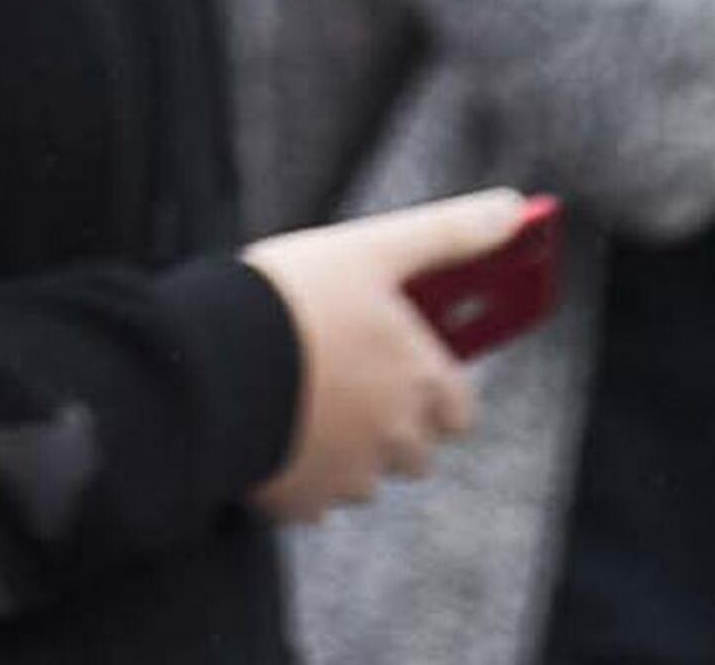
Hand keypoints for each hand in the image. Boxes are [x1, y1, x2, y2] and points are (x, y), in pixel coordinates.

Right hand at [238, 190, 525, 521]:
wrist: (199, 364)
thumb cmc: (288, 298)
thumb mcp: (370, 248)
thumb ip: (446, 233)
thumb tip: (515, 212)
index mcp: (420, 382)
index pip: (459, 407)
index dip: (438, 388)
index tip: (408, 366)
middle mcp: (395, 440)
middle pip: (416, 450)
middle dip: (394, 424)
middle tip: (348, 381)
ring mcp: (346, 477)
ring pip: (365, 476)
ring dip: (348, 452)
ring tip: (301, 402)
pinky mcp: (298, 503)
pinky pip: (314, 499)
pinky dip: (301, 476)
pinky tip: (272, 432)